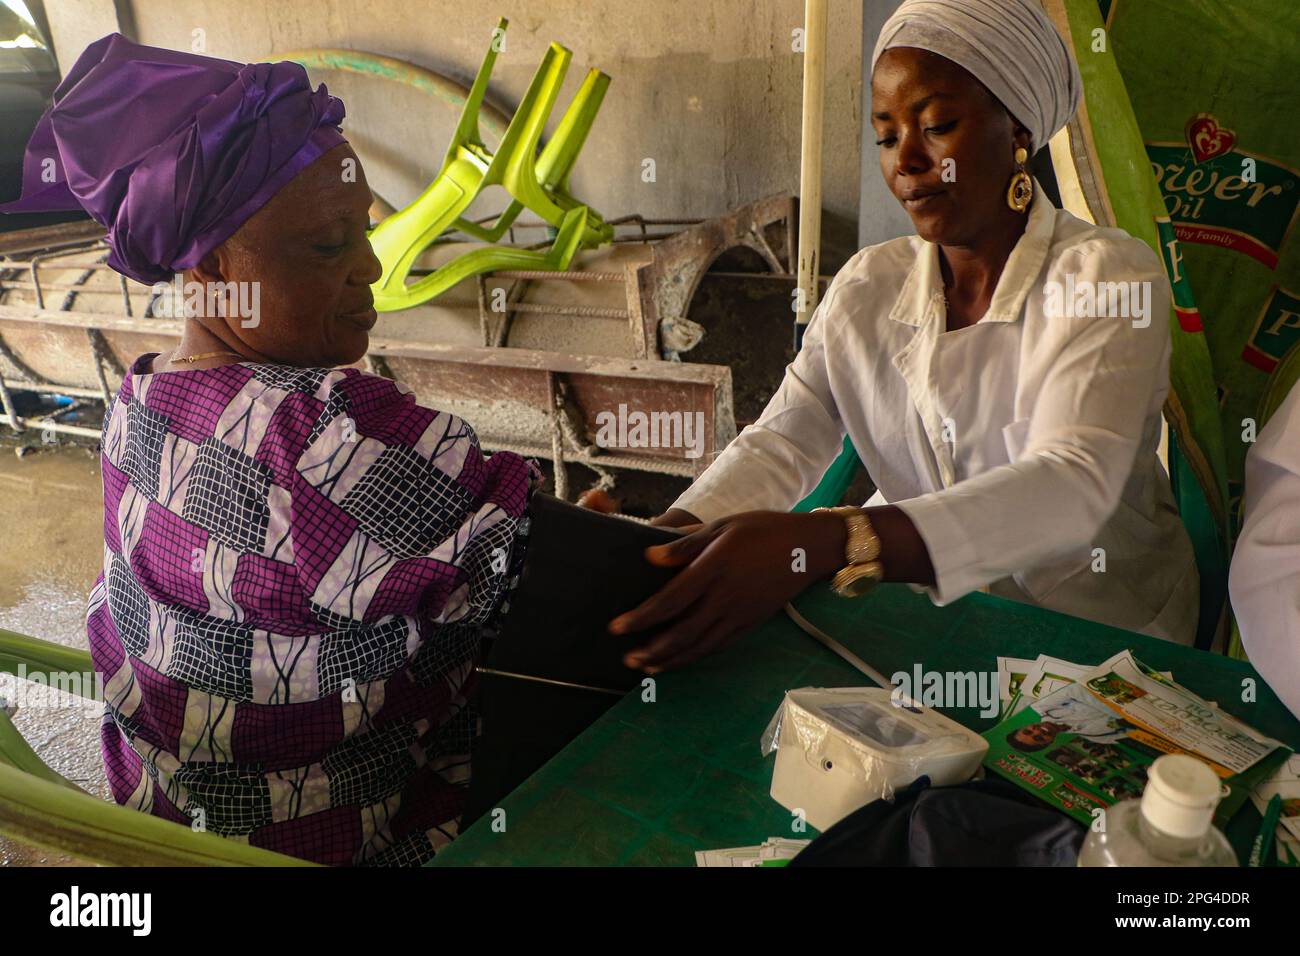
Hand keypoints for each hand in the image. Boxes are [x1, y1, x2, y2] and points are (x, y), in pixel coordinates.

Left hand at [609, 510, 845, 672]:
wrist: (808, 548)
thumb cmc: (762, 529)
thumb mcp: (723, 526)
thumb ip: (685, 544)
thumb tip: (650, 557)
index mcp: (714, 569)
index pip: (670, 600)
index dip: (641, 617)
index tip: (617, 627)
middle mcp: (725, 597)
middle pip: (681, 633)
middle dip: (651, 650)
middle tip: (627, 659)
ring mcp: (739, 614)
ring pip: (700, 646)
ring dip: (670, 660)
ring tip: (647, 667)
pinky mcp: (750, 623)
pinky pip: (718, 646)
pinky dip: (696, 657)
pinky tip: (680, 660)